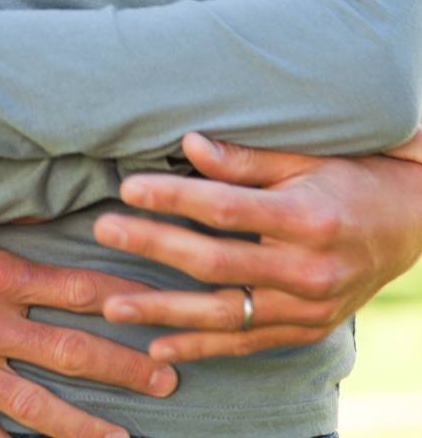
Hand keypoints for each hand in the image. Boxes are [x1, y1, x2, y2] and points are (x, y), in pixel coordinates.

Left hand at [93, 130, 421, 361]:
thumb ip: (245, 159)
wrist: (410, 223)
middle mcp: (307, 270)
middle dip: (153, 246)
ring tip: (112, 305)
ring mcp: (307, 308)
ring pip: (223, 314)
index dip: (174, 198)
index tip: (128, 188)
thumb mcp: (305, 157)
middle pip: (216, 261)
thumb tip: (187, 145)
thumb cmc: (352, 176)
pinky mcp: (306, 330)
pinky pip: (245, 344)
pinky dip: (201, 348)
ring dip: (163, 311)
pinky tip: (159, 348)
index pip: (226, 208)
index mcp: (306, 217)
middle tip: (101, 231)